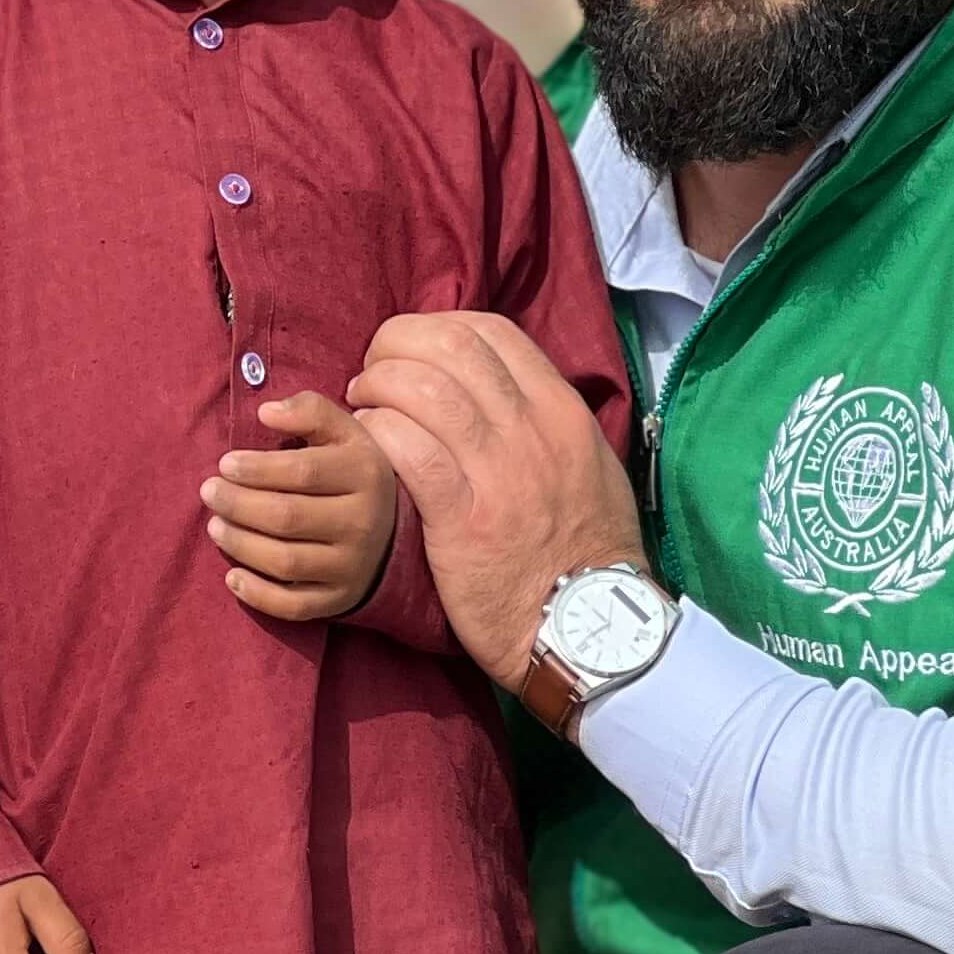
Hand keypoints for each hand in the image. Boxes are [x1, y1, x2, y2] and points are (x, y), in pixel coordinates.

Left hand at [203, 396, 396, 621]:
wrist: (391, 529)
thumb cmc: (350, 472)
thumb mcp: (343, 433)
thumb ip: (309, 411)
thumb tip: (266, 412)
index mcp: (365, 475)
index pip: (304, 472)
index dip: (257, 468)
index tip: (225, 464)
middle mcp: (363, 523)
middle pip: (288, 517)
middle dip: (238, 504)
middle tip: (209, 492)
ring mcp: (352, 566)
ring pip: (285, 562)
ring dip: (240, 544)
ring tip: (214, 526)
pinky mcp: (339, 599)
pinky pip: (293, 605)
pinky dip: (257, 594)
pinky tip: (231, 575)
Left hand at [346, 314, 647, 690]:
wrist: (591, 626)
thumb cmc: (586, 551)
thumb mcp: (590, 466)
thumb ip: (548, 422)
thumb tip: (504, 389)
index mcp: (562, 410)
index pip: (490, 332)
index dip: (434, 328)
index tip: (409, 351)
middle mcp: (532, 429)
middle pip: (448, 347)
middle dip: (394, 348)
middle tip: (371, 374)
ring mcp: (498, 472)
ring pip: (421, 390)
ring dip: (376, 388)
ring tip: (362, 407)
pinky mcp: (462, 518)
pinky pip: (408, 450)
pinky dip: (377, 434)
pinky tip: (366, 443)